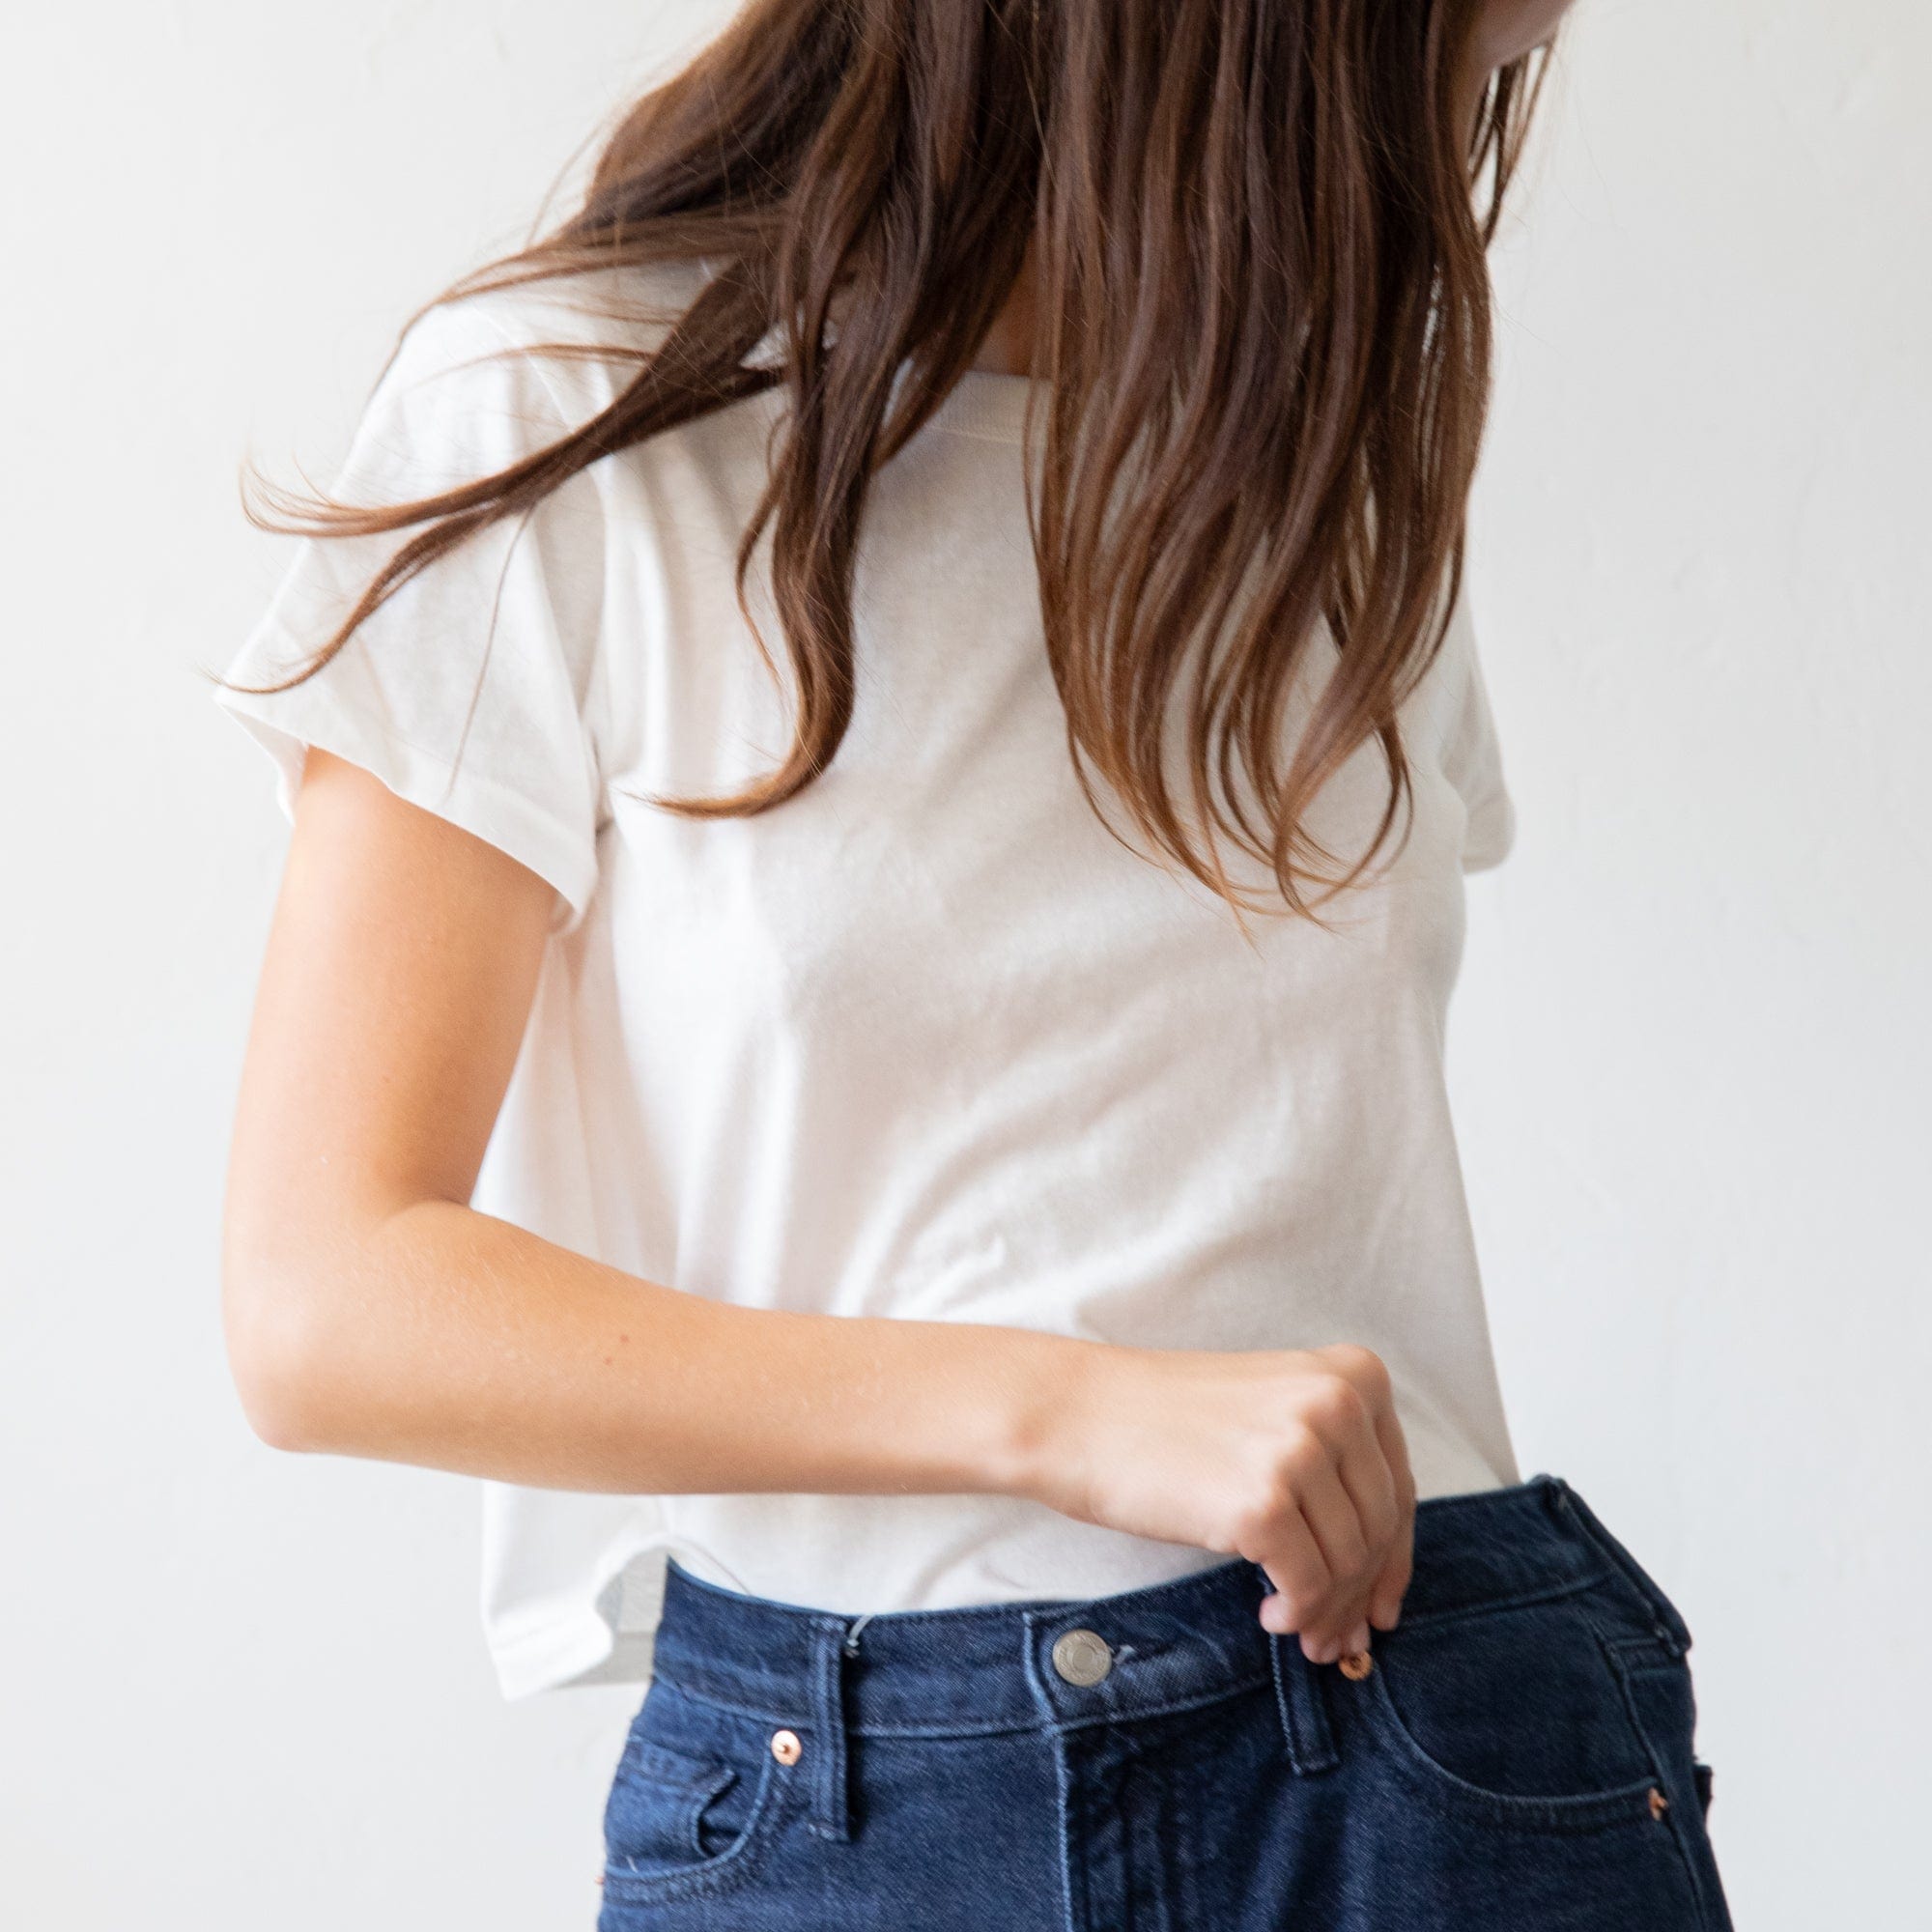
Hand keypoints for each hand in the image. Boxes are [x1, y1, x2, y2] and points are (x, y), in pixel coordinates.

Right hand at [1029, 1341, 1416, 1663]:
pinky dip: (1297, 1613)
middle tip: (1337, 1638)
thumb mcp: (1272, 1411)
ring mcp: (1300, 1451)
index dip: (1394, 1558)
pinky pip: (1308, 1585)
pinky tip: (1270, 1615)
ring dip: (1326, 1611)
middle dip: (1359, 1594)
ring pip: (1348, 1564)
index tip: (1382, 1604)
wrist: (1080, 1414)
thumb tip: (1379, 1580)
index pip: (1397, 1487)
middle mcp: (1337, 1404)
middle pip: (1378, 1530)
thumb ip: (1334, 1466)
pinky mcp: (1262, 1504)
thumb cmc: (1165, 1421)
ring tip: (1295, 1625)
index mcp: (1352, 1375)